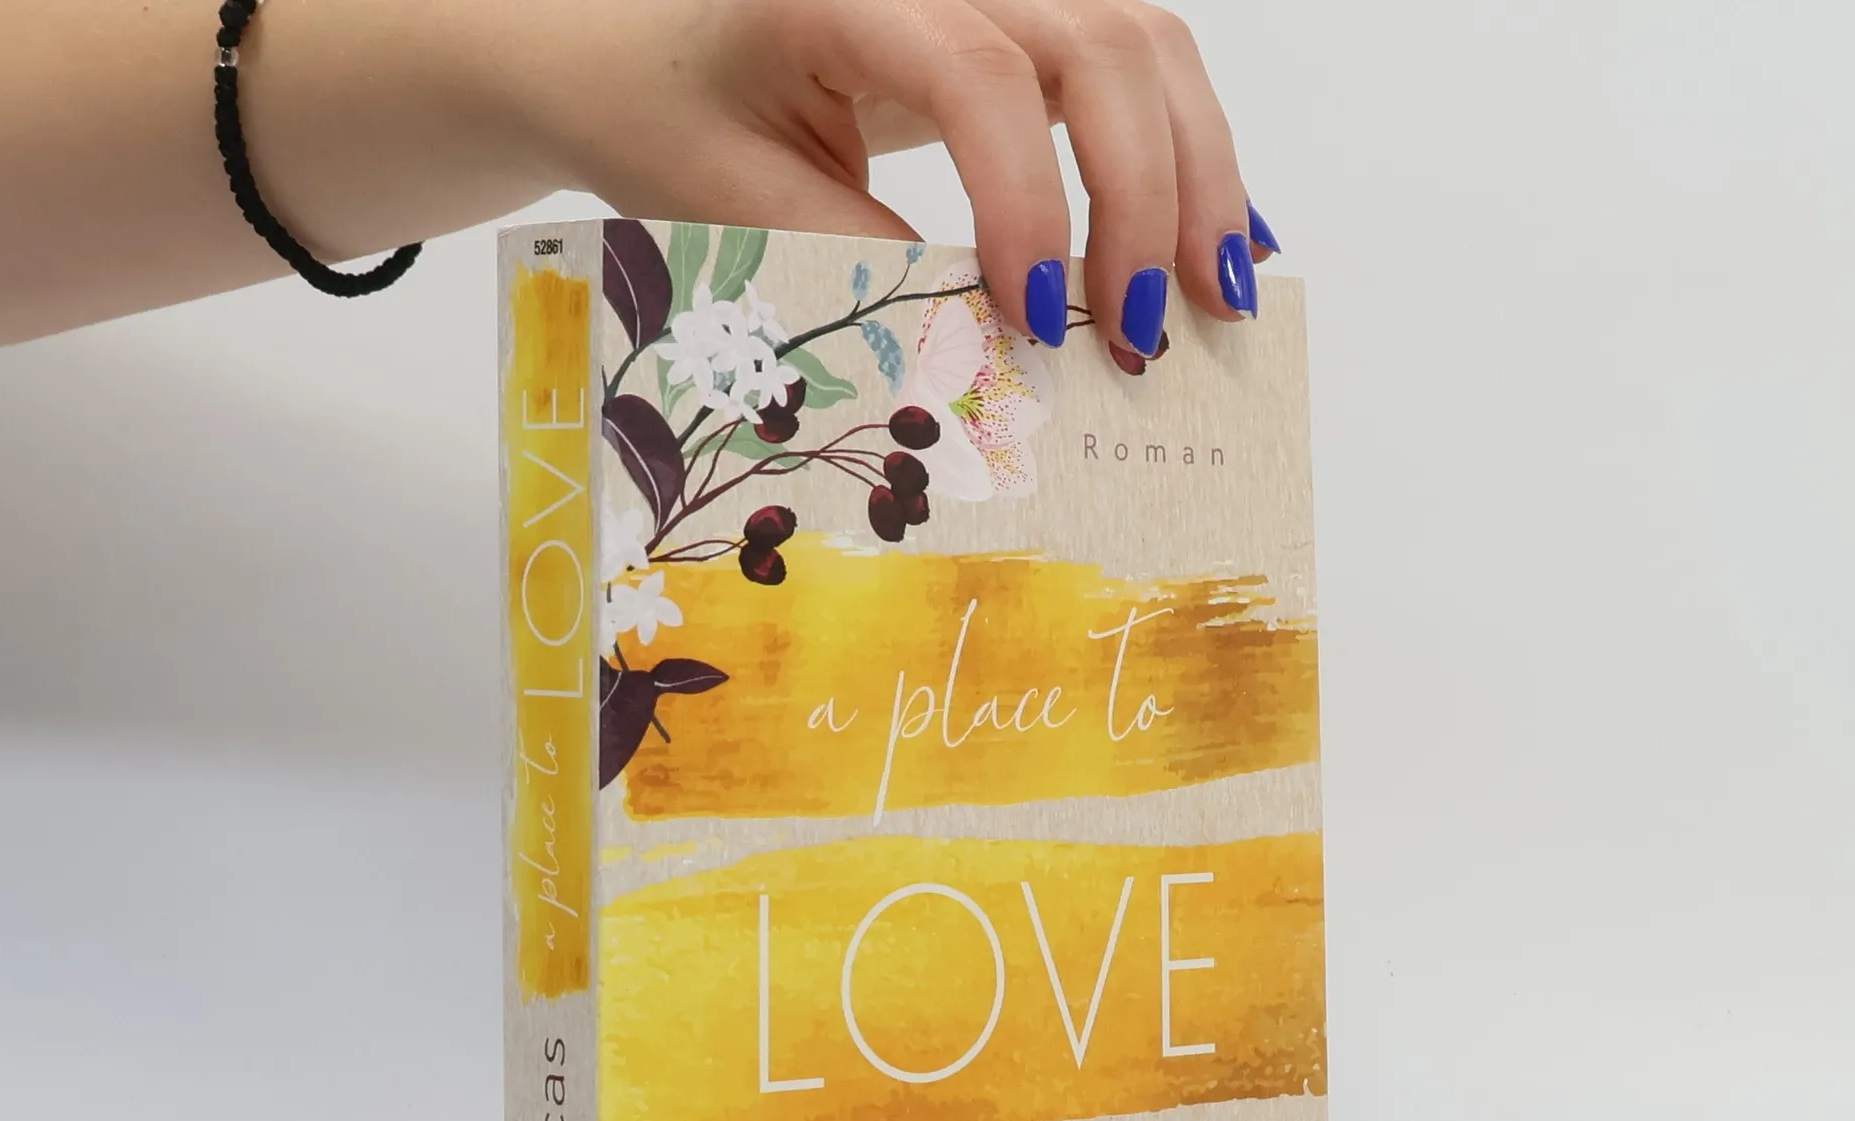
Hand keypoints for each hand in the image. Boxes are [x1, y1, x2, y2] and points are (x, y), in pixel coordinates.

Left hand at [517, 0, 1272, 354]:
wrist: (637, 46)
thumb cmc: (669, 118)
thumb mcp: (733, 209)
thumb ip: (857, 270)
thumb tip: (993, 353)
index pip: (977, 71)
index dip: (1028, 199)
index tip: (1042, 320)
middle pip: (1100, 41)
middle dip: (1146, 193)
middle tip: (1144, 329)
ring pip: (1144, 41)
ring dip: (1196, 170)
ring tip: (1217, 294)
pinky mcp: (1019, 12)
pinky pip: (1133, 59)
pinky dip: (1185, 148)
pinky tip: (1216, 233)